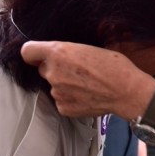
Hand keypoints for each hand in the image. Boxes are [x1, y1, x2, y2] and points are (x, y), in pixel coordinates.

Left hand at [20, 41, 154, 118]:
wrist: (127, 91)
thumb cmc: (115, 66)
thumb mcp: (89, 47)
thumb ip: (68, 51)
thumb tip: (60, 55)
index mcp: (58, 52)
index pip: (27, 51)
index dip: (34, 54)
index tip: (40, 56)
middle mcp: (53, 72)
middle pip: (43, 69)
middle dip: (55, 69)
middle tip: (76, 70)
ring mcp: (57, 92)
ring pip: (53, 85)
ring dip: (64, 84)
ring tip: (86, 84)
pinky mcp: (63, 107)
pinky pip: (61, 100)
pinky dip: (70, 98)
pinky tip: (86, 95)